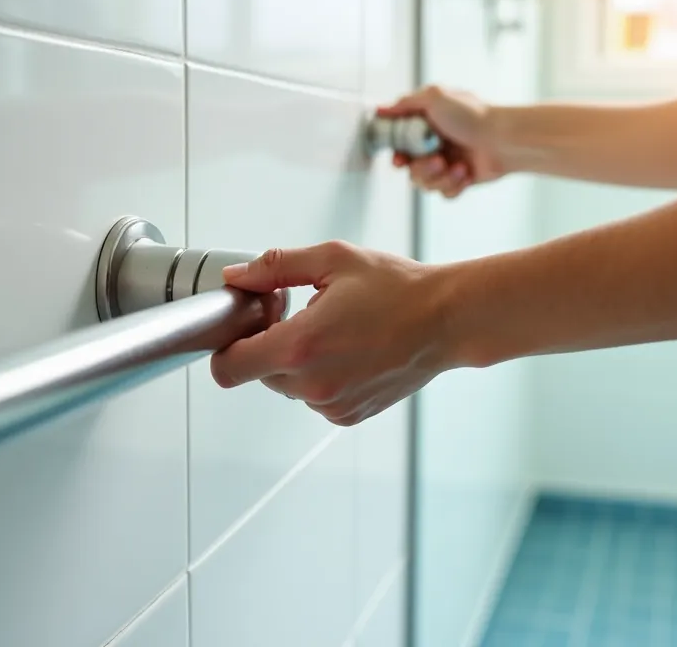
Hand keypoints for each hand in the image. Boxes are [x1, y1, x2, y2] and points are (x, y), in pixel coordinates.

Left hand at [210, 241, 454, 425]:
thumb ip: (274, 268)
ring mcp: (331, 405)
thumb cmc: (398, 288)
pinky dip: (321, 378)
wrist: (448, 320)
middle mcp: (312, 385)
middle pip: (257, 373)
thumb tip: (236, 276)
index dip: (228, 344)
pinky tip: (350, 351)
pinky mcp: (349, 415)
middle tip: (300, 315)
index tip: (246, 325)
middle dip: (268, 345)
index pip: (228, 368)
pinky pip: (315, 398)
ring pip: (287, 386)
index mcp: (300, 346)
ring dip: (296, 362)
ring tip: (334, 332)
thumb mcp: (332, 261)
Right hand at [377, 85, 505, 198]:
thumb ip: (405, 104)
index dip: (397, 154)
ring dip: (439, 177)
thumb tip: (381, 109)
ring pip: (424, 183)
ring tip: (458, 166)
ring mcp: (445, 163)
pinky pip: (443, 192)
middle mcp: (433, 144)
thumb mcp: (435, 97)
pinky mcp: (458, 179)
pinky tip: (466, 172)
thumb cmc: (473, 116)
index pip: (398, 143)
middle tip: (437, 159)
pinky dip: (453, 184)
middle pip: (409, 168)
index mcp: (425, 125)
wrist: (504, 139)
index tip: (400, 158)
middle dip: (421, 168)